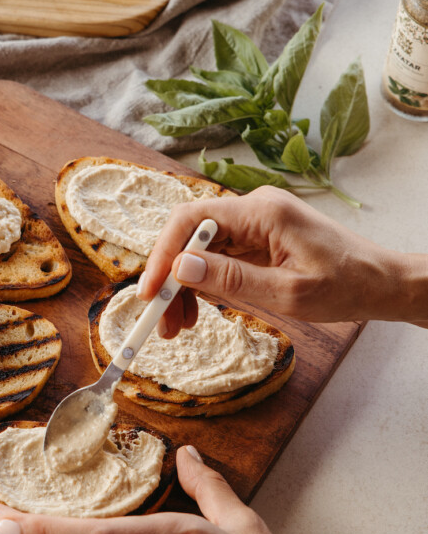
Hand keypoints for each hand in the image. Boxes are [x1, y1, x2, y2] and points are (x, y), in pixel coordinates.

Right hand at [139, 186, 427, 335]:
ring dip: (185, 284)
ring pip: (201, 247)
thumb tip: (180, 267)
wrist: (383, 283)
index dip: (164, 254)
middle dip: (171, 277)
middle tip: (163, 322)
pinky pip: (219, 255)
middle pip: (191, 234)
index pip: (191, 219)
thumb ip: (231, 280)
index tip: (150, 292)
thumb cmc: (347, 286)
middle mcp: (255, 208)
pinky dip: (205, 282)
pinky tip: (199, 309)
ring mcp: (257, 221)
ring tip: (179, 325)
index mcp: (263, 212)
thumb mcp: (288, 293)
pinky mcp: (260, 237)